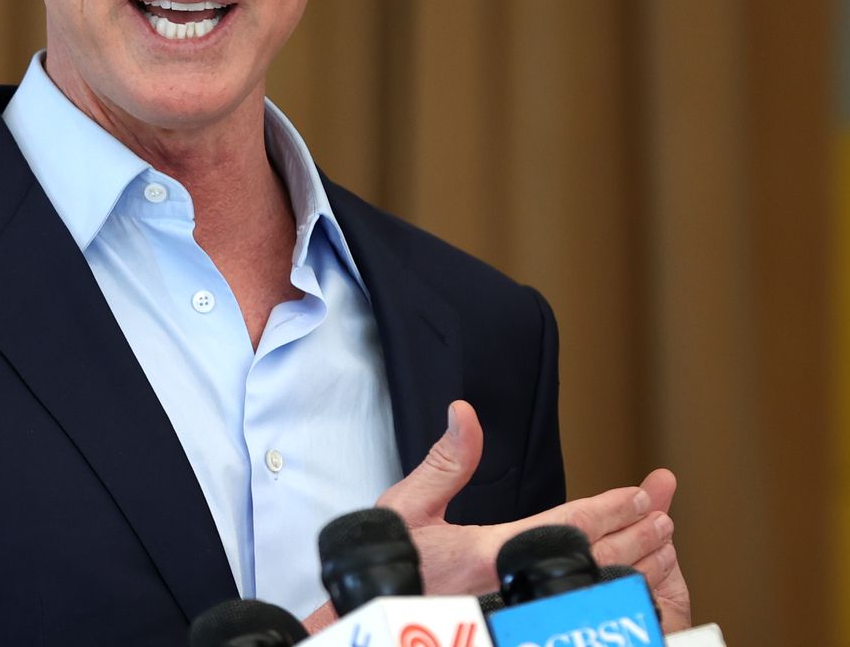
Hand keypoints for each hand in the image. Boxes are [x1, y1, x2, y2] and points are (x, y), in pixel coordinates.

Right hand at [376, 401, 690, 629]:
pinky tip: (627, 584)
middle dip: (636, 536)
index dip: (610, 508)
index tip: (639, 495)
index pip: (569, 524)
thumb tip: (465, 412)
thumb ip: (446, 461)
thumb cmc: (390, 565)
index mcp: (490, 551)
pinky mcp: (522, 626)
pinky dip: (612, 595)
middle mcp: (513, 586)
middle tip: (663, 519)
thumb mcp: (406, 505)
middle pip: (595, 559)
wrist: (373, 611)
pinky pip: (581, 612)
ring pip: (596, 590)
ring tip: (658, 545)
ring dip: (632, 566)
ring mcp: (522, 613)